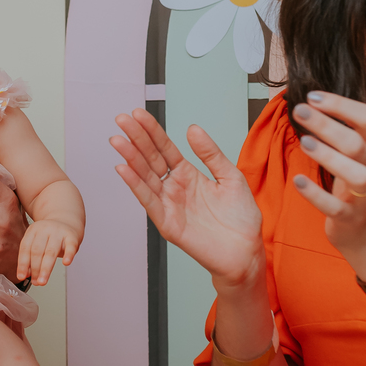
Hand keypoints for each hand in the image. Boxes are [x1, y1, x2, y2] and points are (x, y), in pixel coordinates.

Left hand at [16, 219, 79, 286]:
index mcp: (33, 231)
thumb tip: (27, 275)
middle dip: (35, 269)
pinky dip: (68, 255)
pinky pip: (70, 246)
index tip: (21, 276)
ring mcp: (58, 232)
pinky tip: (66, 263)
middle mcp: (45, 230)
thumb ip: (31, 257)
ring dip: (46, 268)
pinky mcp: (72, 236)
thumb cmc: (50, 236)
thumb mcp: (37, 242)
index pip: (25, 248)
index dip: (23, 264)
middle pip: (37, 251)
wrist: (67, 220)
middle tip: (35, 282)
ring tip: (43, 281)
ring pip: (51, 251)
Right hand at [110, 108, 264, 289]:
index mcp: (188, 175)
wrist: (246, 251)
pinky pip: (149, 201)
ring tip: (118, 140)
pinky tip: (124, 169)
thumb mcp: (231, 176)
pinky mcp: (168, 224)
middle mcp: (175, 188)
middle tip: (121, 120)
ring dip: (131, 158)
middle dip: (136, 139)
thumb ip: (210, 154)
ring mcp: (169, 205)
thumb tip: (192, 129)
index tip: (138, 114)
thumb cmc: (240, 219)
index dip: (152, 131)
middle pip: (151, 159)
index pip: (165, 148)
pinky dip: (135, 186)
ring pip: (145, 177)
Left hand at [290, 92, 365, 278]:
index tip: (313, 96)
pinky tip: (298, 181)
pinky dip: (316, 194)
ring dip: (329, 157)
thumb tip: (310, 100)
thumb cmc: (356, 181)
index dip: (342, 105)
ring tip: (304, 142)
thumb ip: (341, 128)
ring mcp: (364, 194)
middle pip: (356, 143)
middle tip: (299, 111)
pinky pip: (335, 207)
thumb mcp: (357, 151)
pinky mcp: (349, 216)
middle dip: (328, 125)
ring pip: (354, 174)